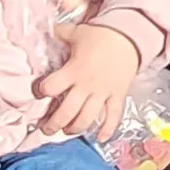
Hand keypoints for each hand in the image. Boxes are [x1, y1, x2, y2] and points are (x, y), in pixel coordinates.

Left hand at [35, 24, 139, 140]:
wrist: (130, 37)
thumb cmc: (102, 34)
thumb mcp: (77, 32)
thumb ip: (61, 34)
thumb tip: (47, 30)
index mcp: (74, 70)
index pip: (52, 87)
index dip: (42, 90)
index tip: (39, 92)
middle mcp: (87, 85)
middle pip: (67, 111)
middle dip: (54, 123)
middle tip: (45, 129)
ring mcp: (103, 93)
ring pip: (86, 118)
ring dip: (74, 128)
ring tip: (66, 131)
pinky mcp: (117, 96)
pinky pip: (113, 117)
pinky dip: (107, 130)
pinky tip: (99, 139)